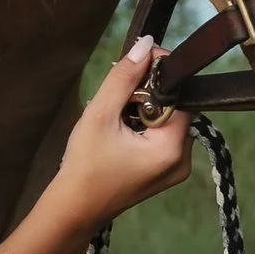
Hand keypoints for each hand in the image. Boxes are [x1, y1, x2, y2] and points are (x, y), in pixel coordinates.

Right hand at [45, 41, 196, 238]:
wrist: (73, 209)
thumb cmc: (85, 166)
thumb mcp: (101, 114)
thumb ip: (124, 78)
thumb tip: (146, 43)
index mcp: (172, 149)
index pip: (181, 97)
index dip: (161, 76)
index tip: (138, 63)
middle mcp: (181, 160)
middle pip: (175, 108)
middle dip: (148, 93)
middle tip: (118, 90)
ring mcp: (173, 169)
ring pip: (166, 121)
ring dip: (143, 108)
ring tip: (114, 111)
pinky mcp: (162, 172)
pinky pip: (160, 136)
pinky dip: (143, 124)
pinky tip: (119, 127)